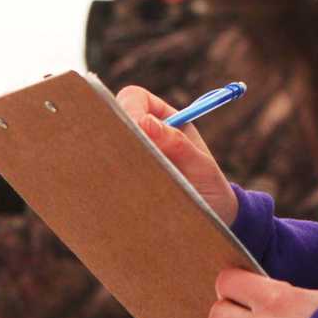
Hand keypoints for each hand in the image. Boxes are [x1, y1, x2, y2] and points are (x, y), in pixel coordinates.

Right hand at [115, 85, 237, 225]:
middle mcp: (143, 134)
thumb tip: (145, 122)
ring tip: (133, 181)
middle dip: (114, 133)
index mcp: (165, 119)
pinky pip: (105, 174)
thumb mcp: (201, 166)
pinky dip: (110, 181)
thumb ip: (178, 144)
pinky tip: (122, 193)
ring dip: (112, 160)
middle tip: (126, 157)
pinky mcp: (121, 181)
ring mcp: (129, 157)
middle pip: (111, 119)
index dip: (130, 108)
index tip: (134, 129)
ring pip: (104, 148)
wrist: (212, 219)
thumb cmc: (210, 186)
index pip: (135, 98)